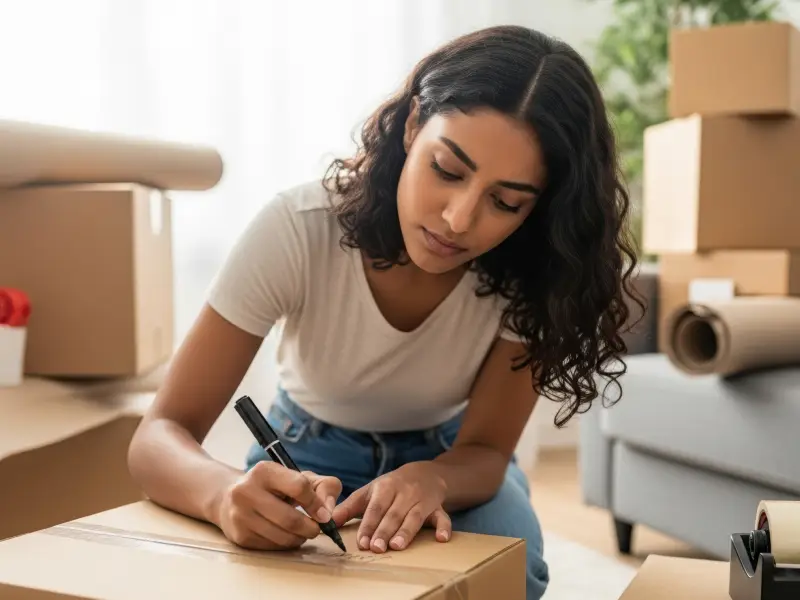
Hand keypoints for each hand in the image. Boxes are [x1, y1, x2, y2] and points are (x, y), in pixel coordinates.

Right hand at [215, 461, 341, 549]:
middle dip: (311, 528)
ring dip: (300, 538)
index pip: (299, 487)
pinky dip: (285, 544)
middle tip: (317, 529)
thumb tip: (328, 512)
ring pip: (282, 536)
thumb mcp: (299, 477)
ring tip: (303, 532)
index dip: (316, 503)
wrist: (230, 498)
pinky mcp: (239, 536)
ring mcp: (240, 515)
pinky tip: (286, 535)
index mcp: (264, 471)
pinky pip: (272, 547)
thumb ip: (324, 486)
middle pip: (290, 518)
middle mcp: (246, 491)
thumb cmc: (273, 487)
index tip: (324, 514)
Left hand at [332, 461, 450, 552]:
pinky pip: (443, 517)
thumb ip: (349, 507)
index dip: (369, 524)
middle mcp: (404, 493)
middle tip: (377, 548)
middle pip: (393, 513)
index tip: (362, 541)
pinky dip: (443, 527)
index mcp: (385, 487)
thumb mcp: (370, 491)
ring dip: (406, 531)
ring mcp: (422, 500)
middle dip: (385, 530)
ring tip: (397, 546)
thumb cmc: (391, 486)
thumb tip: (328, 521)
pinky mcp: (438, 507)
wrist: (425, 473)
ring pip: (414, 517)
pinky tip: (441, 538)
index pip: (375, 507)